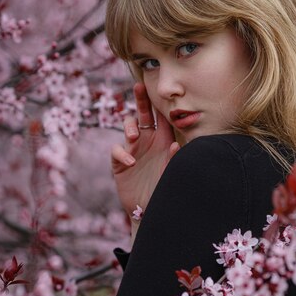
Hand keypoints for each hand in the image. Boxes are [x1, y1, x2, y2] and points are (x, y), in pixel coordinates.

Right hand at [111, 83, 180, 229]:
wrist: (150, 209)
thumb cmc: (166, 187)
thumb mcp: (173, 172)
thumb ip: (175, 159)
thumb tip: (177, 146)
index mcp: (164, 139)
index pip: (161, 116)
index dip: (160, 103)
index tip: (160, 87)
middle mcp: (148, 140)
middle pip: (143, 114)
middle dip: (141, 100)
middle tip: (138, 86)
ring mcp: (133, 149)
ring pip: (128, 127)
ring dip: (130, 127)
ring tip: (133, 135)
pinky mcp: (121, 162)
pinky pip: (118, 150)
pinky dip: (123, 153)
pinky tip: (131, 162)